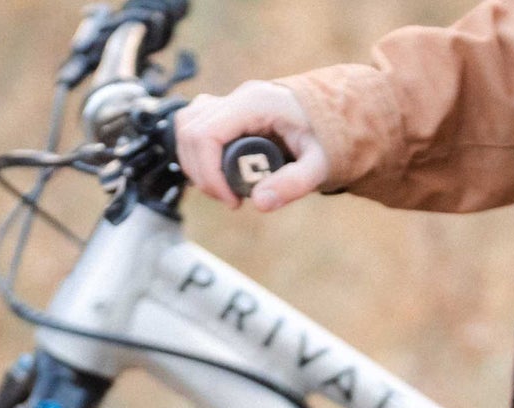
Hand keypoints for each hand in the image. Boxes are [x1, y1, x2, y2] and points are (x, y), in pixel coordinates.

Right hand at [175, 81, 330, 212]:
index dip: (209, 173)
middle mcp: (237, 98)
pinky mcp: (224, 112)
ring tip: (225, 191)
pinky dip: (197, 156)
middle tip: (231, 200)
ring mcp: (228, 102)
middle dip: (202, 174)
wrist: (328, 119)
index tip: (231, 201)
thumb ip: (294, 184)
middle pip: (190, 131)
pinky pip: (193, 128)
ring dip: (195, 165)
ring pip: (185, 127)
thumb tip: (260, 203)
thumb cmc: (325, 139)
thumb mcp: (319, 164)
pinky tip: (219, 177)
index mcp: (255, 103)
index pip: (206, 133)